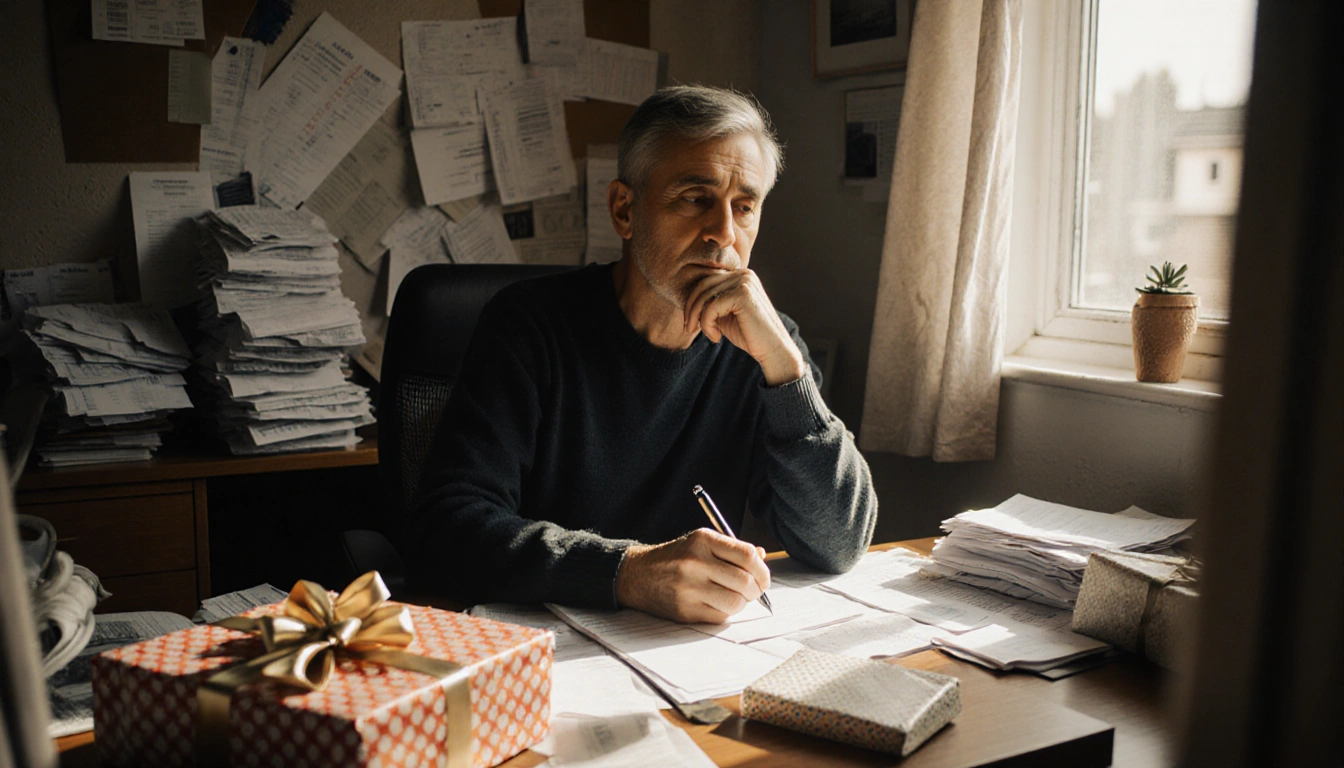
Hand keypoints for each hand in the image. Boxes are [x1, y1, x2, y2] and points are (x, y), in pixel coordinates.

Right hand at [616, 528, 771, 623]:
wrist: (637, 574)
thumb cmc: (675, 558)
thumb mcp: (701, 543)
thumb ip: (731, 549)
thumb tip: (762, 558)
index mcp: (702, 540)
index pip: (747, 555)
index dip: (762, 569)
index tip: (763, 577)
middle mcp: (695, 562)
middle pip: (745, 581)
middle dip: (756, 589)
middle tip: (754, 591)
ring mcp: (689, 588)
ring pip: (735, 602)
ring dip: (742, 603)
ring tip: (735, 598)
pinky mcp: (685, 610)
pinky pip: (720, 616)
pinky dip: (726, 613)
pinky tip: (717, 604)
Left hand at [682, 269, 805, 385]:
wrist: (773, 350)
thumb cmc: (748, 334)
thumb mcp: (724, 315)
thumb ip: (710, 302)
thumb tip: (686, 299)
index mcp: (740, 275)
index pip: (706, 281)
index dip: (692, 301)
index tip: (689, 322)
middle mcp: (743, 274)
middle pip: (702, 286)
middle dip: (690, 309)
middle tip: (689, 329)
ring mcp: (744, 281)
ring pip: (704, 297)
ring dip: (698, 319)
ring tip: (708, 335)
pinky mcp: (743, 294)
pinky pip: (711, 307)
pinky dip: (707, 325)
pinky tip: (716, 337)